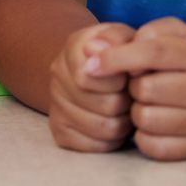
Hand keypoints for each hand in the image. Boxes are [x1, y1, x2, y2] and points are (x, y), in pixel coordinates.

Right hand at [46, 21, 134, 152]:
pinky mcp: (60, 131)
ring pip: (104, 129)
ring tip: (124, 110)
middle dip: (126, 103)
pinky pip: (96, 147)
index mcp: (72, 48)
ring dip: (123, 123)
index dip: (120, 80)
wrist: (95, 70)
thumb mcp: (124, 38)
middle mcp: (57, 76)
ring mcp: (55, 105)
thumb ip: (118, 39)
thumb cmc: (119, 54)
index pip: (91, 77)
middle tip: (130, 96)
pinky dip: (111, 140)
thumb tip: (100, 51)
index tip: (128, 75)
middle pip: (106, 106)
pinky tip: (112, 123)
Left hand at [99, 17, 185, 160]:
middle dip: (132, 86)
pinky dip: (143, 136)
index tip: (90, 64)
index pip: (154, 52)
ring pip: (146, 119)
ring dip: (136, 111)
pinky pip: (152, 146)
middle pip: (146, 89)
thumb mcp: (170, 34)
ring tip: (149, 103)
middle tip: (141, 84)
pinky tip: (154, 124)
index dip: (117, 57)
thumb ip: (137, 33)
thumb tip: (93, 47)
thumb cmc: (181, 58)